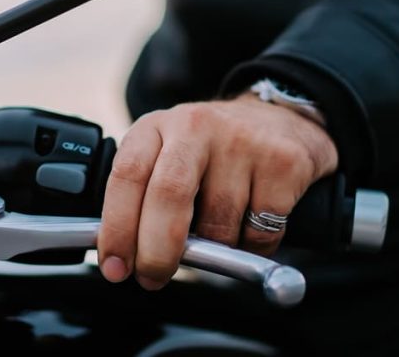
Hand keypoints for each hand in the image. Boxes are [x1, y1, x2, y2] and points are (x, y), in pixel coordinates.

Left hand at [97, 92, 337, 289]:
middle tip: (153, 278)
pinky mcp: (283, 162)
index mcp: (157, 126)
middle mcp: (196, 126)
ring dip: (213, 252)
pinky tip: (249, 226)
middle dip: (157, 251)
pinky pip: (259, 233)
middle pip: (169, 195)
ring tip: (215, 236)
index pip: (127, 175)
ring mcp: (242, 141)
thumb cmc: (211, 152)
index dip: (117, 227)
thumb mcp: (167, 155)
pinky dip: (250, 248)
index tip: (115, 267)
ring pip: (218, 225)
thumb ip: (144, 196)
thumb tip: (125, 259)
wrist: (278, 121)